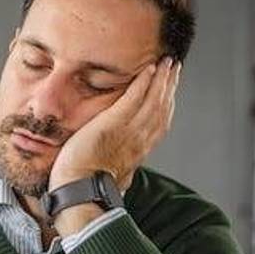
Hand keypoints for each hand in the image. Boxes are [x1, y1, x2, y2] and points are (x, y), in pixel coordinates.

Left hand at [49, 56, 181, 193]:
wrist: (79, 191)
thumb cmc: (89, 187)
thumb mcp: (114, 179)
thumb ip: (123, 171)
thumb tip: (126, 177)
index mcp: (139, 152)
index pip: (160, 123)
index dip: (168, 104)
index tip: (171, 91)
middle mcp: (140, 140)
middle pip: (162, 108)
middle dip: (170, 86)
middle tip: (175, 68)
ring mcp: (129, 131)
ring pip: (153, 100)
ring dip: (162, 79)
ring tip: (167, 62)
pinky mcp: (113, 123)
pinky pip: (134, 98)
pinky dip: (144, 83)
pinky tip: (149, 69)